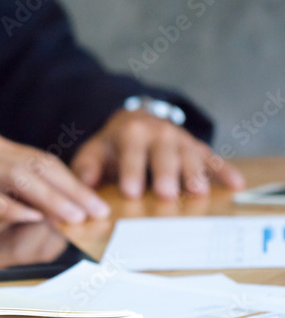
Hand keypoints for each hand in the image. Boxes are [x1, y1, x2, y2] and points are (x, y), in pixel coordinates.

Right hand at [0, 132, 110, 223]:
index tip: (93, 203)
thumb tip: (36, 209)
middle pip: (35, 166)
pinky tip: (30, 216)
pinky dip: (9, 206)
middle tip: (95, 213)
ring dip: (49, 198)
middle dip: (70, 191)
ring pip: (16, 176)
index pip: (38, 161)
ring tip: (73, 216)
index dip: (69, 181)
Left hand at [71, 109, 245, 199]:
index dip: (131, 172)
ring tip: (198, 193)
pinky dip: (225, 171)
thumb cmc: (112, 146)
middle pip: (164, 155)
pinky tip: (236, 185)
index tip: (131, 192)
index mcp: (131, 133)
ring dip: (195, 174)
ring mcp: (182, 141)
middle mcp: (160, 133)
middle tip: (166, 194)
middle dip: (165, 174)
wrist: (135, 123)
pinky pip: (214, 159)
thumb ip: (87, 168)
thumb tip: (82, 186)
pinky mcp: (198, 148)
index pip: (131, 154)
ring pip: (191, 157)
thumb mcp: (94, 151)